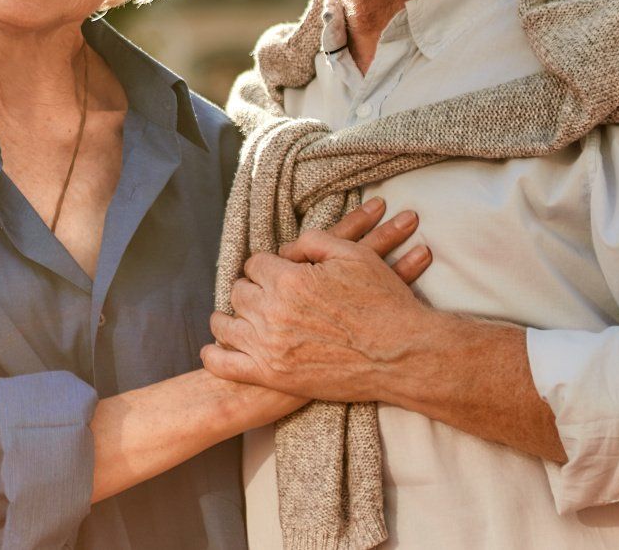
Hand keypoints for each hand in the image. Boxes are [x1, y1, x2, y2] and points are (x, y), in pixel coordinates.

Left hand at [201, 198, 436, 403]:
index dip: (267, 267)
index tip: (275, 274)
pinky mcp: (273, 376)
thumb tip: (286, 250)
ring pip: (225, 325)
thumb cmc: (384, 302)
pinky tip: (215, 350)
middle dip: (251, 289)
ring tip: (234, 319)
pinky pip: (225, 365)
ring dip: (229, 318)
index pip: (255, 264)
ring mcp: (270, 346)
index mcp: (289, 279)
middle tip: (263, 296)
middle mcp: (273, 311)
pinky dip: (214, 356)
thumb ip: (313, 242)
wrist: (403, 355)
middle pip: (239, 292)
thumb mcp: (354, 255)